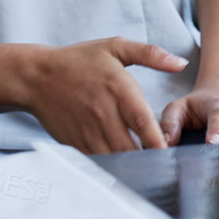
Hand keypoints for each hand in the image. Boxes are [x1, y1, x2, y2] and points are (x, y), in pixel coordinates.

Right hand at [23, 37, 187, 153]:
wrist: (37, 77)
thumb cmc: (80, 60)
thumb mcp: (115, 47)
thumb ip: (151, 54)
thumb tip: (181, 63)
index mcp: (118, 88)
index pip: (143, 122)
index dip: (159, 141)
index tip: (173, 154)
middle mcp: (103, 113)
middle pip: (131, 147)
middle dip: (149, 160)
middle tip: (166, 167)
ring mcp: (88, 131)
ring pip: (115, 159)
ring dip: (133, 166)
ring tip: (150, 171)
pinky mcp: (76, 143)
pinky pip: (98, 162)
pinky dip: (113, 168)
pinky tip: (125, 168)